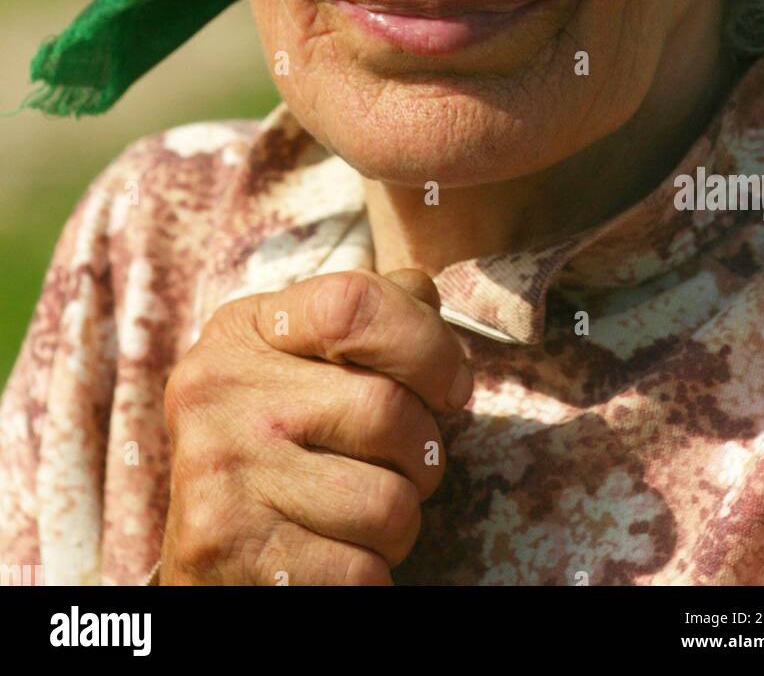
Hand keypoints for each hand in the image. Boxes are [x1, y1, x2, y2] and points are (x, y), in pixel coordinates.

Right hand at [158, 267, 472, 584]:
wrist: (200, 544)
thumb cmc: (277, 435)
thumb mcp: (299, 354)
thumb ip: (372, 316)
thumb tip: (430, 303)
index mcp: (245, 329)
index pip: (356, 304)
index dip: (428, 344)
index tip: (450, 387)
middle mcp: (221, 392)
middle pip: (388, 410)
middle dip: (422, 452)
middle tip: (399, 465)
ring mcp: (221, 475)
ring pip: (388, 505)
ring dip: (400, 523)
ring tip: (361, 514)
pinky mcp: (229, 555)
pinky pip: (363, 574)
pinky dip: (369, 573)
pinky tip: (333, 555)